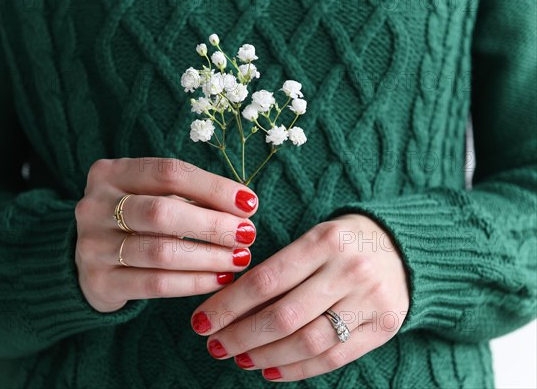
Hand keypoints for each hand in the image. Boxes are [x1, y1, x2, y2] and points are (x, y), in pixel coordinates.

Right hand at [75, 158, 257, 311]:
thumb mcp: (153, 197)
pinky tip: (220, 279)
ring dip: (209, 256)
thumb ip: (189, 198)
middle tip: (247, 235)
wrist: (88, 264)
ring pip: (161, 252)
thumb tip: (243, 207)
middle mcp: (94, 206)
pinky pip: (156, 284)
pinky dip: (194, 282)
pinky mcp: (99, 282)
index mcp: (111, 173)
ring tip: (240, 258)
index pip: (169, 173)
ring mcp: (92, 245)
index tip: (249, 203)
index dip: (213, 188)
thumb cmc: (136, 223)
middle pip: (163, 212)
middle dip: (213, 225)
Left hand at [190, 214, 408, 380]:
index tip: (201, 321)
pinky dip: (297, 369)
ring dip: (265, 355)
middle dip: (241, 336)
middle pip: (284, 316)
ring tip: (240, 358)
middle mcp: (349, 270)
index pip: (266, 280)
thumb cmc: (344, 242)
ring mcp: (369, 300)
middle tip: (214, 345)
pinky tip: (271, 369)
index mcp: (325, 240)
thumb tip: (231, 306)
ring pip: (307, 341)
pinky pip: (334, 357)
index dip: (228, 305)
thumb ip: (279, 268)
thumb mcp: (314, 238)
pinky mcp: (383, 326)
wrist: (405, 247)